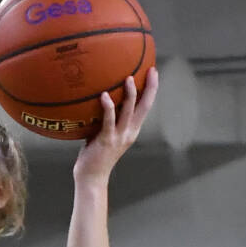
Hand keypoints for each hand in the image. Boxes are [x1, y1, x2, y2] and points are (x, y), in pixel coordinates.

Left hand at [72, 66, 159, 185]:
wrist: (92, 176)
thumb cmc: (95, 154)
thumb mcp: (105, 133)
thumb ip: (107, 119)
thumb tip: (99, 99)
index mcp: (132, 130)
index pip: (146, 106)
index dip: (151, 89)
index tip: (153, 71)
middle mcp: (129, 132)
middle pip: (145, 107)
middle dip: (150, 88)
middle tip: (151, 70)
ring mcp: (119, 136)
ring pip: (128, 111)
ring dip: (130, 94)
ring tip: (129, 78)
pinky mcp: (106, 140)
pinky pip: (109, 121)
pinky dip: (108, 107)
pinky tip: (105, 95)